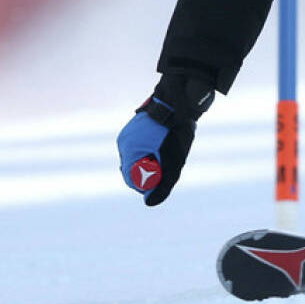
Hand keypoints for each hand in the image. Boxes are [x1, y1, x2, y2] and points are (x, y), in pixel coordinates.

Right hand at [117, 73, 214, 205]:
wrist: (180, 100)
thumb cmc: (177, 130)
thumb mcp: (174, 161)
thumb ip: (163, 184)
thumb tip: (150, 203)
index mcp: (128, 150)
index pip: (132, 179)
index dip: (148, 184)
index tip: (164, 177)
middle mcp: (124, 142)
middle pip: (135, 169)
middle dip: (152, 171)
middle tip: (170, 164)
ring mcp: (129, 134)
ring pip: (139, 158)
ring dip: (153, 160)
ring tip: (169, 150)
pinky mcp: (136, 128)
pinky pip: (142, 147)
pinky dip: (152, 150)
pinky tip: (166, 143)